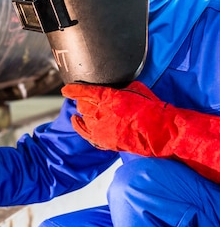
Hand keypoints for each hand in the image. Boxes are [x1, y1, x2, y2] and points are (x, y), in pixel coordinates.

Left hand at [62, 81, 219, 182]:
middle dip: (83, 100)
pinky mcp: (103, 140)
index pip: (84, 91)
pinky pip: (84, 132)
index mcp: (109, 97)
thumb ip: (120, 87)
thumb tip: (114, 86)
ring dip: (85, 112)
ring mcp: (101, 127)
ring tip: (89, 109)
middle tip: (87, 99)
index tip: (66, 89)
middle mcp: (101, 112)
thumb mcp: (136, 89)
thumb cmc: (151, 109)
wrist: (159, 131)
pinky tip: (76, 120)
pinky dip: (78, 125)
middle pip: (82, 104)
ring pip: (83, 116)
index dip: (73, 90)